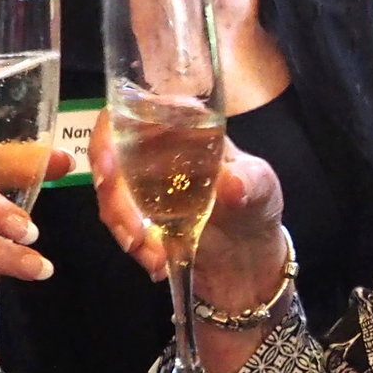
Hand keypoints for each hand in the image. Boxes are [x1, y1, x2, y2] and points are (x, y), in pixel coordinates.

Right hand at [91, 108, 287, 307]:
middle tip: (135, 233)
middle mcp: (156, 145)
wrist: (248, 254)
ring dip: (123, 225)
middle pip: (111, 153)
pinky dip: (133, 243)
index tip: (110, 171)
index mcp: (185, 124)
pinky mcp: (136, 211)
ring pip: (110, 192)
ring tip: (155, 255)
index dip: (111, 134)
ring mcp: (140, 179)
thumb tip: (231, 182)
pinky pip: (118, 220)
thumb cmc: (255, 203)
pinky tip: (157, 263)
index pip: (135, 109)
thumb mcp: (263, 189)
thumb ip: (251, 183)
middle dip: (115, 197)